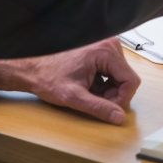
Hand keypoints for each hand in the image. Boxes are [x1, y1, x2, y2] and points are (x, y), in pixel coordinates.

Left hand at [0, 37, 140, 124]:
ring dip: (108, 89)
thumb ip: (98, 108)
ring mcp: (105, 45)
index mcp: (106, 51)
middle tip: (93, 100)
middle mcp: (109, 44)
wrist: (31, 67)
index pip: (131, 81)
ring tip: (87, 91)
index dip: (121, 100)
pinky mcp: (101, 49)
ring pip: (120, 76)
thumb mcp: (74, 97)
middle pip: (126, 78)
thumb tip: (118, 117)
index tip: (107, 108)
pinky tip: (88, 84)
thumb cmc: (47, 77)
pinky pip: (112, 70)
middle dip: (113, 94)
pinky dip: (103, 82)